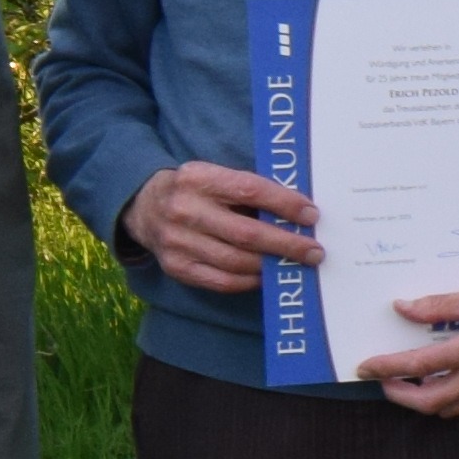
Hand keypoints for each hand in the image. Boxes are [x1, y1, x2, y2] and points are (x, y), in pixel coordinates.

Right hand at [122, 160, 318, 296]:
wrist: (144, 207)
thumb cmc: (195, 191)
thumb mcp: (215, 177)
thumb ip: (249, 190)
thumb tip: (298, 212)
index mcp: (198, 178)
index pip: (250, 190)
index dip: (284, 204)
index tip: (311, 215)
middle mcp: (185, 210)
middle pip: (246, 233)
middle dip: (286, 244)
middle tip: (314, 251)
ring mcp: (177, 242)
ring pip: (236, 261)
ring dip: (272, 265)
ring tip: (295, 263)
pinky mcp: (176, 267)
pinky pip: (222, 281)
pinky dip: (250, 281)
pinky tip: (267, 275)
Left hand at [368, 277, 458, 418]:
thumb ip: (441, 305)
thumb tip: (404, 308)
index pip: (420, 367)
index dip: (387, 369)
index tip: (366, 367)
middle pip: (431, 403)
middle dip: (401, 396)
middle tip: (385, 381)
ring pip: (454, 408)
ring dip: (430, 398)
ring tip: (419, 379)